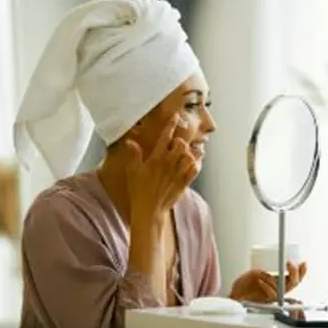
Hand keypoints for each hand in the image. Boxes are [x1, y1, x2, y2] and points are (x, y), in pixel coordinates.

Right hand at [125, 113, 197, 227]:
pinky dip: (198, 163)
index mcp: (156, 159)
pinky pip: (195, 170)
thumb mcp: (133, 172)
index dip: (171, 125)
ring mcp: (178, 173)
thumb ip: (134, 155)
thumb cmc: (139, 191)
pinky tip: (196, 161)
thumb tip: (130, 141)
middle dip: (180, 140)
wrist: (149, 210)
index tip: (176, 117)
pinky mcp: (184, 183)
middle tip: (177, 143)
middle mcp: (168, 164)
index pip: (165, 137)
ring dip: (190, 151)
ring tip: (190, 150)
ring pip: (190, 155)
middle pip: (181, 144)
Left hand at [228, 262, 307, 302]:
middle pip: (294, 283)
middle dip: (295, 272)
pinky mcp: (266, 300)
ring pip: (283, 288)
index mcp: (279, 282)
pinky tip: (261, 281)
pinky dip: (266, 286)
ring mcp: (273, 295)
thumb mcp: (255, 272)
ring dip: (277, 278)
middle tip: (290, 262)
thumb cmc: (245, 285)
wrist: (236, 295)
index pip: (295, 277)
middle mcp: (279, 289)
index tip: (304, 263)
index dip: (301, 271)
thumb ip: (263, 271)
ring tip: (270, 271)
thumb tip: (267, 268)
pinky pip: (271, 294)